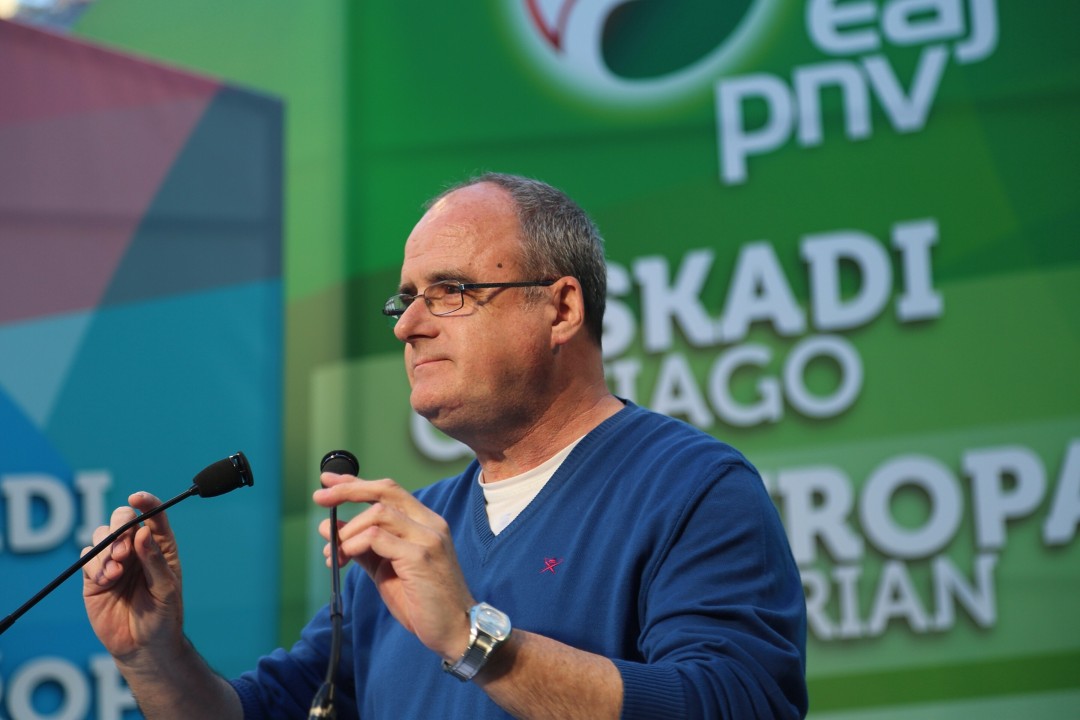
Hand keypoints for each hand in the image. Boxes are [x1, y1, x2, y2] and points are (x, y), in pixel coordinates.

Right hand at [82, 492, 184, 662]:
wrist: (143, 647)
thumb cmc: (163, 617)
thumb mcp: (166, 588)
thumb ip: (154, 560)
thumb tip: (143, 532)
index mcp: (160, 547)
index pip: (154, 516)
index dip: (146, 502)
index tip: (137, 498)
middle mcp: (136, 550)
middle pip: (122, 519)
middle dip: (119, 526)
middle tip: (122, 547)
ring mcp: (114, 562)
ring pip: (101, 536)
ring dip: (106, 547)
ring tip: (116, 570)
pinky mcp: (95, 578)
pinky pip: (88, 558)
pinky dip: (95, 564)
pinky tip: (107, 580)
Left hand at [314, 473, 473, 660]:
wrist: (454, 629)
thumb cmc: (421, 600)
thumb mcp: (385, 569)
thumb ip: (361, 547)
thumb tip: (328, 527)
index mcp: (424, 523)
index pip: (388, 490)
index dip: (356, 482)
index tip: (328, 480)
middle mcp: (429, 524)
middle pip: (385, 491)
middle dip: (348, 490)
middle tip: (319, 497)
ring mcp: (427, 538)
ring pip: (378, 513)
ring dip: (348, 530)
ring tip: (336, 552)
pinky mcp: (420, 556)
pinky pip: (378, 537)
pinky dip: (354, 544)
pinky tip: (345, 557)